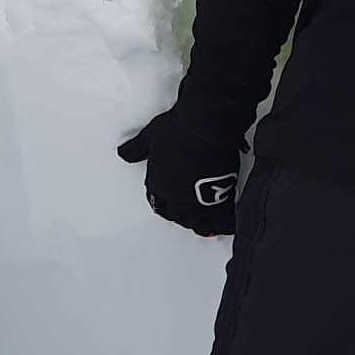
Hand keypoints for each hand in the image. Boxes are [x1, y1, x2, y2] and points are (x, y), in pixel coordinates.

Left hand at [117, 109, 240, 236]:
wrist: (204, 129)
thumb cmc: (180, 128)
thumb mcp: (150, 136)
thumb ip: (137, 148)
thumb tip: (123, 153)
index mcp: (158, 182)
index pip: (158, 203)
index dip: (166, 207)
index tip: (172, 209)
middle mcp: (174, 197)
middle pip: (178, 218)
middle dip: (186, 218)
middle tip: (195, 217)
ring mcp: (195, 203)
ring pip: (199, 225)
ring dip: (206, 225)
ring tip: (214, 223)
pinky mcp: (216, 203)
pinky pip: (222, 222)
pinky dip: (227, 224)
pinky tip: (230, 222)